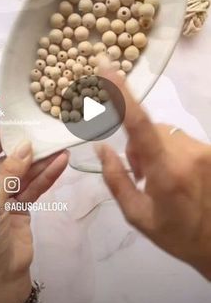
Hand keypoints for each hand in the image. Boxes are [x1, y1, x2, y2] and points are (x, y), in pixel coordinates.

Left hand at [0, 138, 67, 302]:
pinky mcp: (20, 208)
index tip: (18, 125)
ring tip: (59, 145)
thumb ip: (7, 175)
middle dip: (25, 149)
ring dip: (41, 162)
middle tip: (44, 132)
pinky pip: (33, 189)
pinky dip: (47, 177)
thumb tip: (25, 147)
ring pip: (22, 175)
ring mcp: (3, 199)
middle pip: (5, 163)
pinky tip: (60, 163)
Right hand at [96, 63, 210, 279]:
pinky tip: (178, 174)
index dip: (122, 94)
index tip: (107, 67)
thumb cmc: (176, 234)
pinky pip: (181, 138)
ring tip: (160, 177)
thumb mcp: (138, 216)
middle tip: (141, 174)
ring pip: (166, 132)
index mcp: (166, 172)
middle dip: (138, 145)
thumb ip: (116, 179)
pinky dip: (172, 150)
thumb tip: (101, 147)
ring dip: (155, 147)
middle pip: (150, 128)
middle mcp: (188, 153)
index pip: (140, 124)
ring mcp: (204, 149)